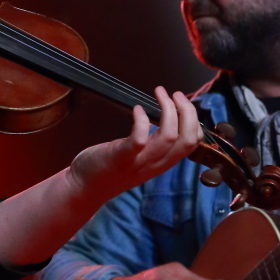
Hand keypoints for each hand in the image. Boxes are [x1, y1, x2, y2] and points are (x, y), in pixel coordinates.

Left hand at [68, 87, 201, 205]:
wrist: (85, 187)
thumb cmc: (111, 167)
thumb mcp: (140, 158)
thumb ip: (153, 144)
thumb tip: (163, 117)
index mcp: (162, 162)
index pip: (191, 144)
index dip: (194, 121)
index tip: (184, 103)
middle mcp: (155, 164)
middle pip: (186, 140)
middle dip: (187, 112)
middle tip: (177, 94)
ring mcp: (139, 162)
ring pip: (168, 137)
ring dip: (168, 110)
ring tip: (160, 92)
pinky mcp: (121, 158)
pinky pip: (139, 140)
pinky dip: (142, 121)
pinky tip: (137, 108)